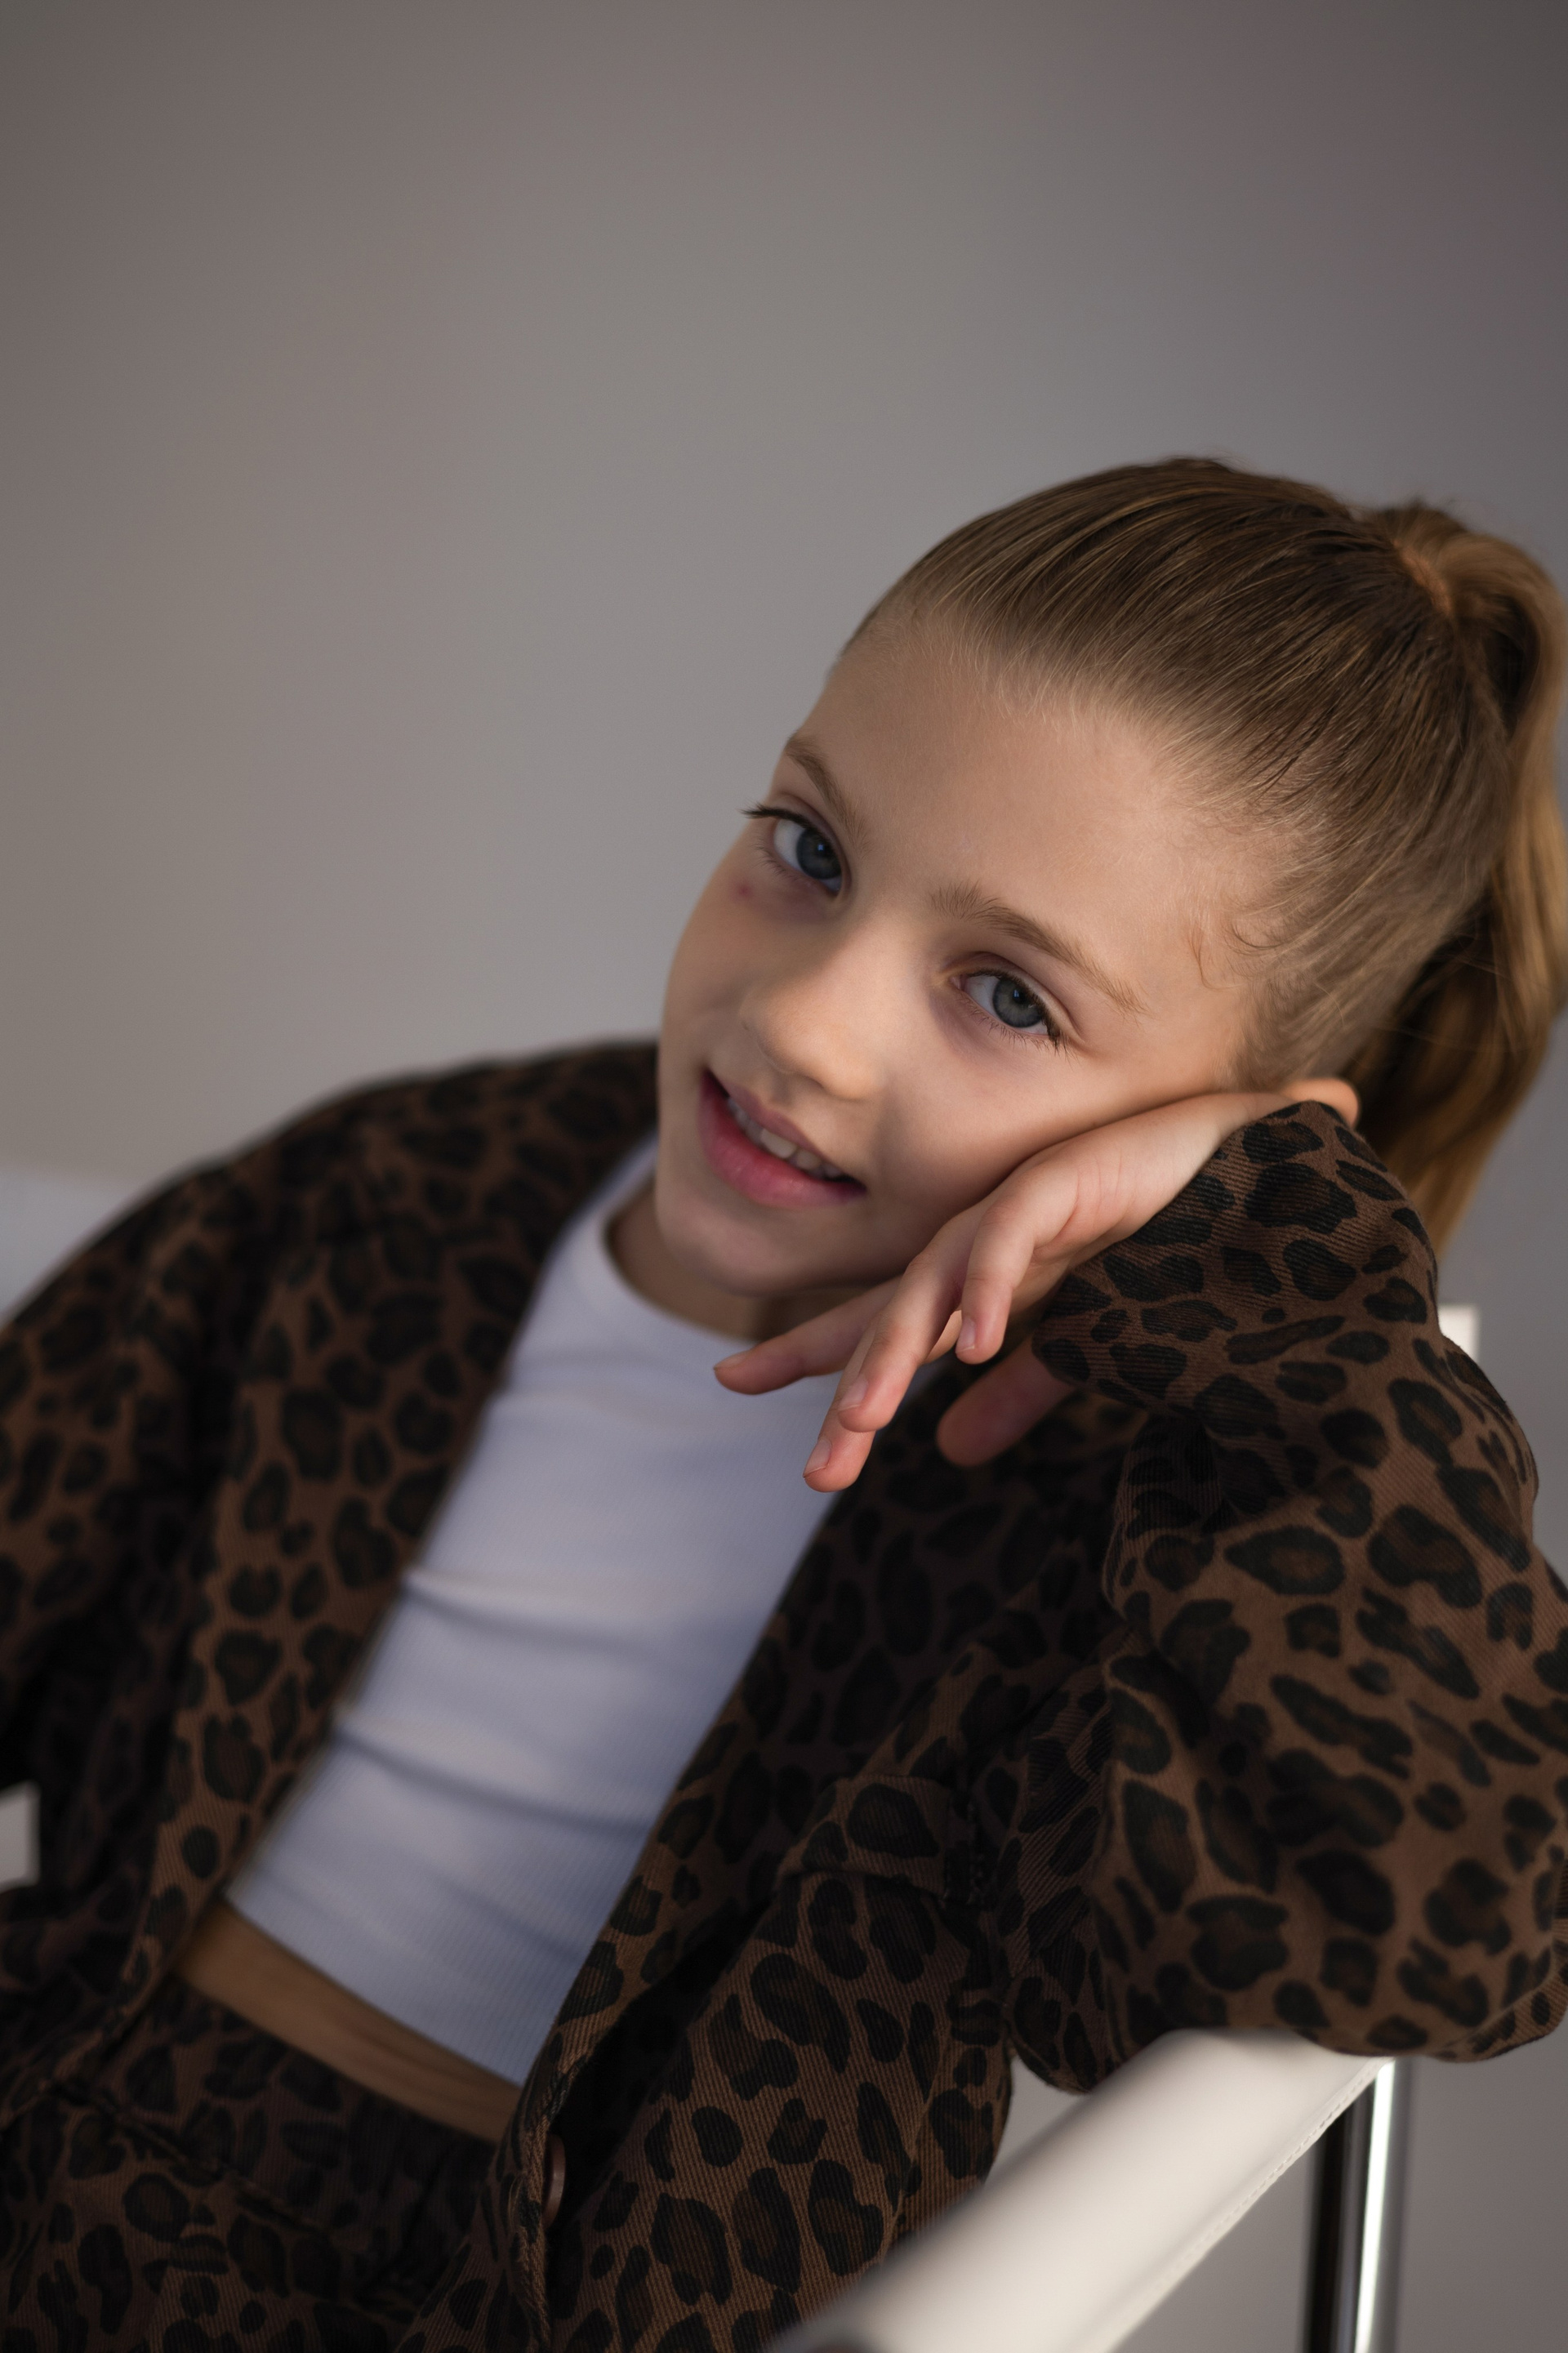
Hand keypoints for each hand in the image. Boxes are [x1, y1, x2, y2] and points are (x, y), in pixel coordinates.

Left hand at [716, 1079, 1355, 1490]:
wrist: (1273, 1166)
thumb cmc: (1187, 1240)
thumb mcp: (1094, 1338)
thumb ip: (1026, 1387)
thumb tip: (952, 1451)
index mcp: (995, 1275)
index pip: (888, 1316)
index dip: (816, 1348)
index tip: (732, 1376)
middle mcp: (995, 1238)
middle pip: (895, 1307)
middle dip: (839, 1373)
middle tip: (806, 1455)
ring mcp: (1031, 1204)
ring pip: (940, 1277)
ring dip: (899, 1346)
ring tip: (863, 1417)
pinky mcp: (1077, 1175)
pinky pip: (1016, 1230)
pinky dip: (992, 1281)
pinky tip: (970, 1342)